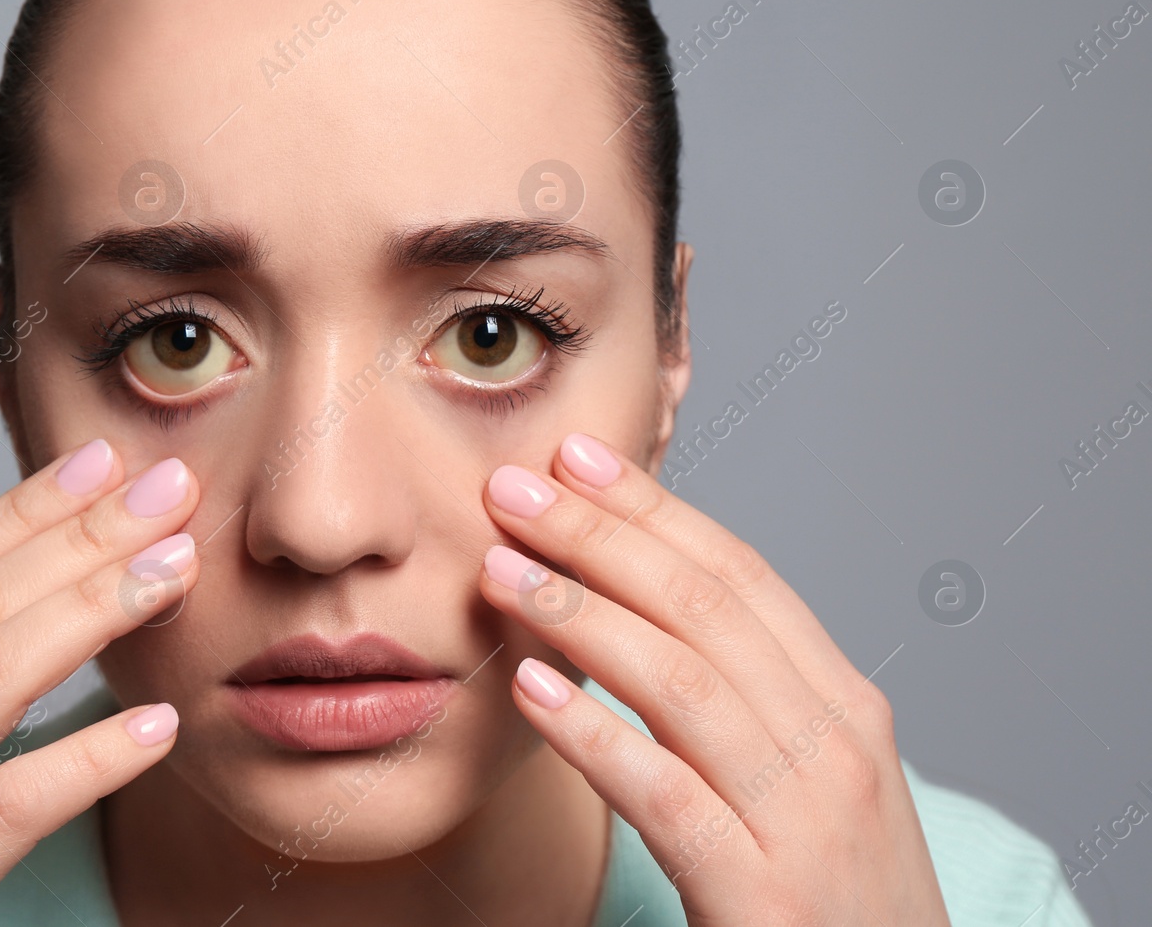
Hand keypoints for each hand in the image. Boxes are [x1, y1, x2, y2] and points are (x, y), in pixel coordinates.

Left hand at [477, 432, 950, 925]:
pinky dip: (594, 735)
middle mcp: (835, 747)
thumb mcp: (807, 778)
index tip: (575, 459)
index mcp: (843, 706)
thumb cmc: (831, 897)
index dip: (653, 509)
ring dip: (579, 614)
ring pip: (682, 683)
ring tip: (498, 573)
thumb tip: (636, 608)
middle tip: (510, 491)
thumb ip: (740, 697)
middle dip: (600, 536)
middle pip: (705, 609)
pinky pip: (665, 795)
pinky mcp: (764, 896)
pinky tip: (531, 694)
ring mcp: (806, 821)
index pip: (740, 575)